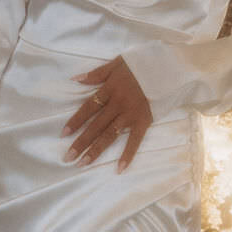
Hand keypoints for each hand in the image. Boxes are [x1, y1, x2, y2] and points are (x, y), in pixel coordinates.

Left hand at [63, 57, 151, 171]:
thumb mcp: (117, 63)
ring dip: (96, 150)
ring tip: (83, 163)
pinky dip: (127, 155)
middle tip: (68, 158)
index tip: (63, 134)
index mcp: (109, 90)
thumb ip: (96, 74)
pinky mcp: (144, 121)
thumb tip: (75, 79)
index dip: (76, 121)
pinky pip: (135, 140)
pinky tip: (119, 168)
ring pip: (110, 135)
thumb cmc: (141, 64)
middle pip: (96, 126)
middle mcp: (118, 105)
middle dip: (81, 142)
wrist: (168, 68)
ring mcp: (131, 115)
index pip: (88, 108)